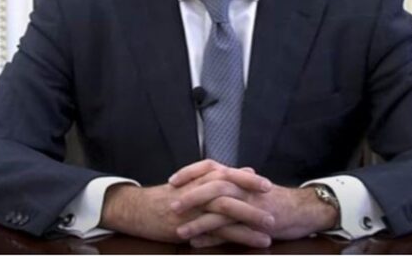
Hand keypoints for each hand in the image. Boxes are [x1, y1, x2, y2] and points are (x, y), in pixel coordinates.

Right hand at [99, 160, 273, 246]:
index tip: (267, 185)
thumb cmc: (167, 197)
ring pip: (227, 209)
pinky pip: (219, 231)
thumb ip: (220, 177)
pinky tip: (254, 242)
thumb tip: (247, 170)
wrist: (138, 210)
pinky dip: (239, 235)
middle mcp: (198, 190)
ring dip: (251, 217)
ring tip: (270, 226)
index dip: (247, 179)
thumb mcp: (193, 183)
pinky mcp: (191, 226)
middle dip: (253, 195)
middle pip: (230, 188)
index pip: (227, 174)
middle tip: (274, 201)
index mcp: (200, 178)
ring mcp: (194, 208)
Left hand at [170, 161, 338, 247]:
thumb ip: (230, 185)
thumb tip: (207, 184)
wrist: (301, 210)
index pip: (210, 166)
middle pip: (212, 184)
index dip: (190, 172)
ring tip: (179, 230)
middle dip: (190, 194)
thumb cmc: (272, 200)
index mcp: (238, 176)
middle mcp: (242, 186)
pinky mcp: (255, 222)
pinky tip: (197, 243)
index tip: (172, 180)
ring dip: (197, 219)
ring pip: (219, 208)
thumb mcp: (249, 188)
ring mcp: (249, 203)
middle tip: (170, 204)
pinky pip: (230, 229)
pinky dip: (212, 237)